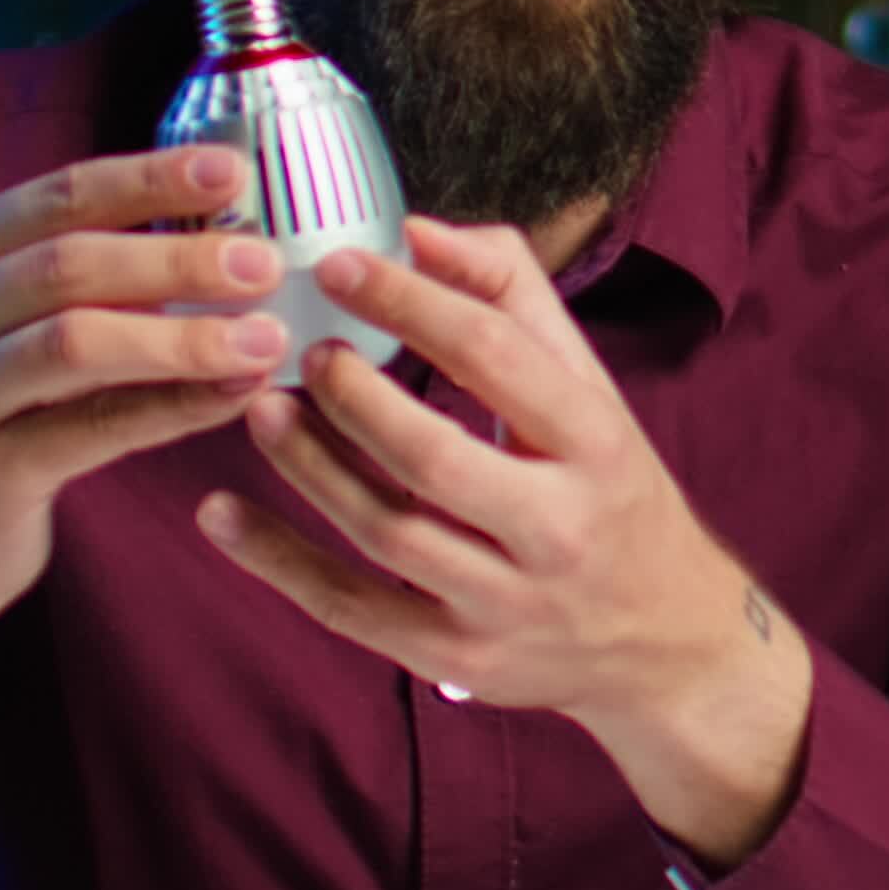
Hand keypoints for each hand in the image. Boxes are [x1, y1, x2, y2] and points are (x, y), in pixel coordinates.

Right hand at [0, 144, 283, 784]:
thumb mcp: (21, 331)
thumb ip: (97, 284)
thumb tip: (230, 238)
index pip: (60, 195)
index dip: (147, 179)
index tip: (232, 171)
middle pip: (67, 264)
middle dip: (175, 257)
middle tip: (265, 262)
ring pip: (74, 344)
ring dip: (181, 336)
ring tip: (264, 337)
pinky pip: (90, 429)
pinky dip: (172, 408)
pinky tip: (233, 398)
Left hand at [196, 216, 812, 866]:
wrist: (667, 642)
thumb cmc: (611, 488)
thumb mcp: (589, 387)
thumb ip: (510, 295)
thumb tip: (416, 231)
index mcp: (594, 441)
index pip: (493, 357)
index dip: (408, 302)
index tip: (338, 263)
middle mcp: (556, 528)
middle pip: (432, 456)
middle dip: (352, 398)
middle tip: (301, 351)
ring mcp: (504, 603)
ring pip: (385, 532)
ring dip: (308, 468)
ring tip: (261, 409)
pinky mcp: (457, 658)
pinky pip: (351, 610)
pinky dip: (278, 564)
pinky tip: (221, 516)